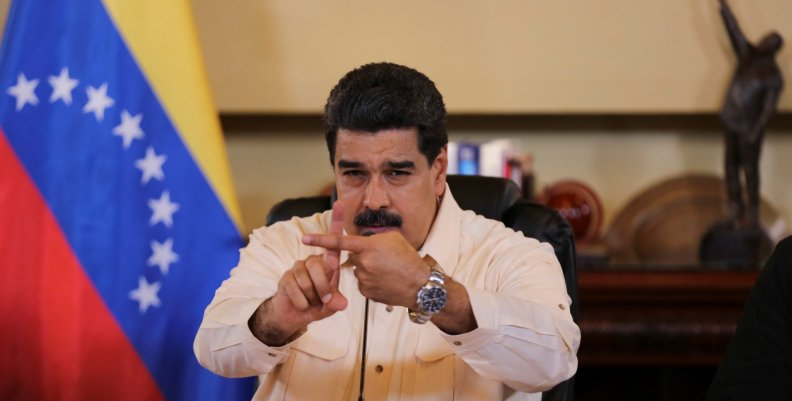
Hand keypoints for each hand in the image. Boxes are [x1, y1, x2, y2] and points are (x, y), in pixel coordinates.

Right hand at [250, 202, 347, 344]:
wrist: (294, 315)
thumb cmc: (317, 304)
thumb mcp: (331, 305)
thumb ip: (336, 303)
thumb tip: (340, 304)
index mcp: (327, 264)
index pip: (334, 242)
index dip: (336, 223)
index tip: (339, 204)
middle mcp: (312, 261)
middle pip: (319, 267)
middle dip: (323, 288)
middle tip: (324, 300)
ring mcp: (297, 267)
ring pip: (307, 280)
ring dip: (311, 297)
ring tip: (311, 302)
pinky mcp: (286, 277)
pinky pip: (296, 289)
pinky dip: (302, 303)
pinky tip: (302, 304)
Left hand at [303, 229, 428, 307]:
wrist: (420, 285)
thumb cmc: (408, 258)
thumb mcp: (393, 238)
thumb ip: (374, 238)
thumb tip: (364, 240)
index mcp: (368, 247)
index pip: (339, 242)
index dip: (320, 239)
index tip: (305, 238)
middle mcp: (362, 263)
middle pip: (353, 257)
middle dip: (363, 256)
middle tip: (383, 259)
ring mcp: (363, 279)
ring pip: (358, 271)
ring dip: (368, 270)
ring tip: (388, 272)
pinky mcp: (366, 292)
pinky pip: (363, 283)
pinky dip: (371, 282)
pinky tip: (385, 282)